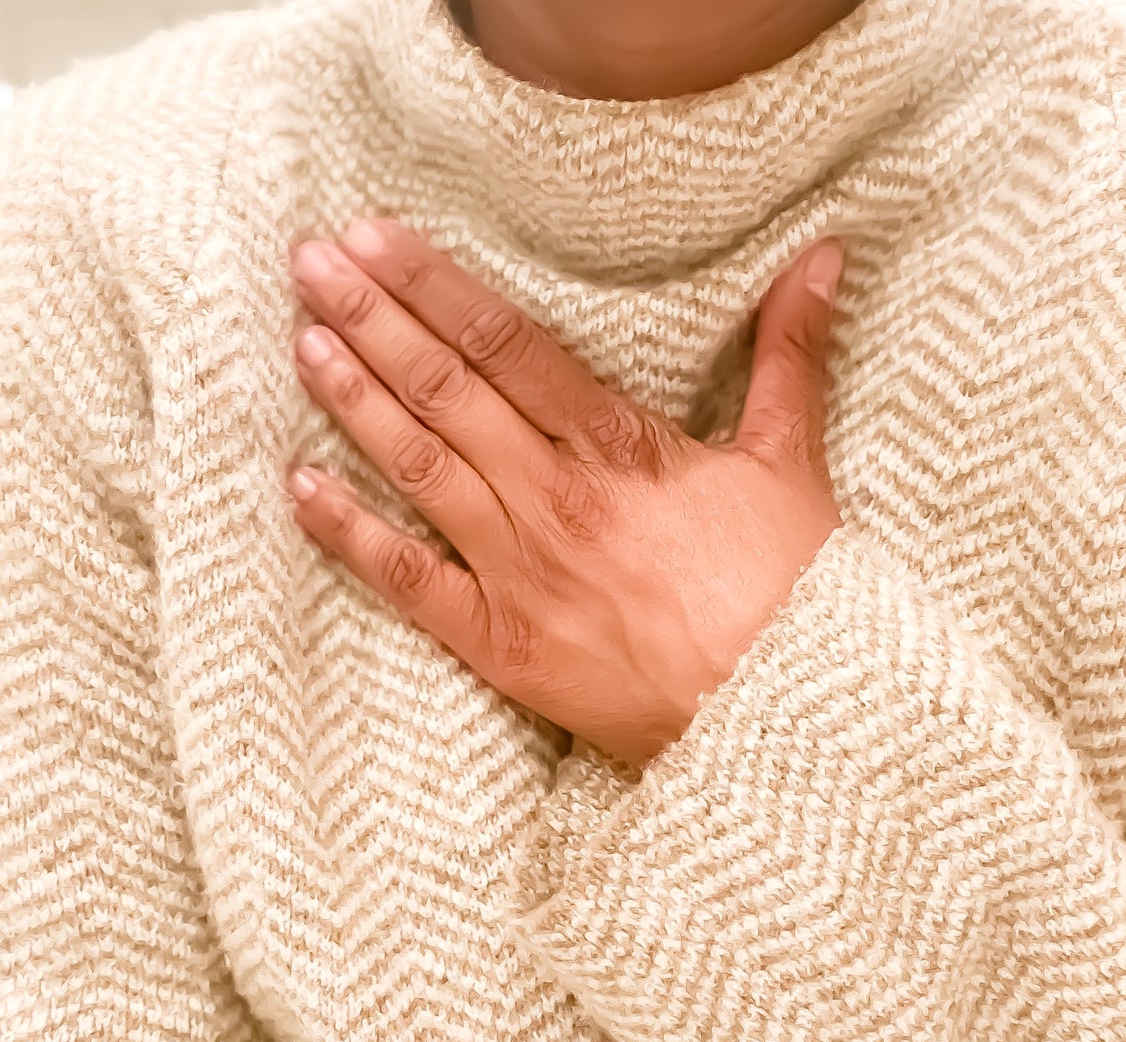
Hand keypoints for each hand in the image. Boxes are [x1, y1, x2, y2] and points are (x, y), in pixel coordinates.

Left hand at [283, 219, 846, 768]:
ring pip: (420, 468)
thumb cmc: (790, 592)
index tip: (376, 239)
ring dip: (355, 402)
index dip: (434, 286)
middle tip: (311, 264)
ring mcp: (520, 571)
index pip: (506, 343)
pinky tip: (300, 486)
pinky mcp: (499, 641)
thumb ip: (788, 351)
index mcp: (620, 446)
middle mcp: (556, 497)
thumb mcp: (792, 460)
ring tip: (302, 342)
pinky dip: (350, 532)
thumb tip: (825, 253)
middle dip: (372, 321)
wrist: (784, 718)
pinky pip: (407, 580)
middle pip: (446, 390)